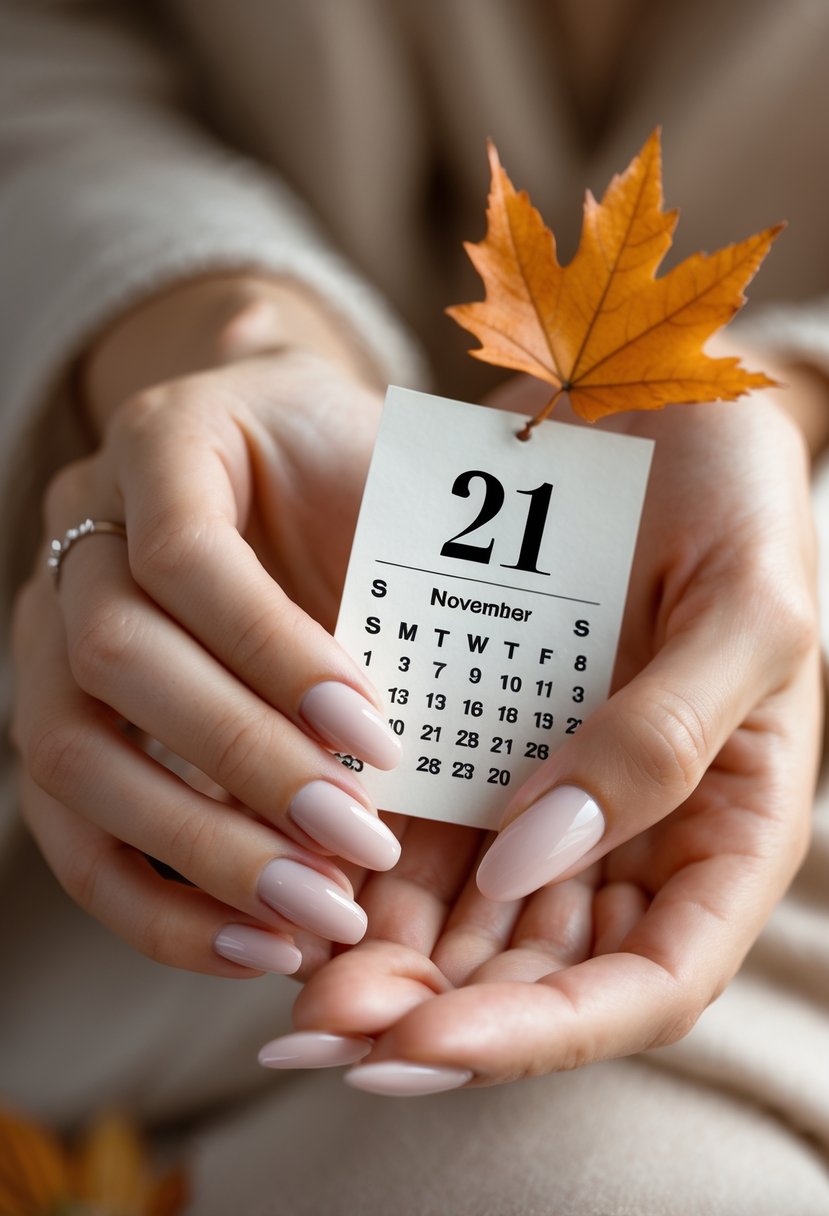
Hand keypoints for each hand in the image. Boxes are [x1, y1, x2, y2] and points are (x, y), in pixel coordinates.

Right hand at [11, 277, 401, 976]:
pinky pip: (70, 828)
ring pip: (72, 756)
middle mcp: (81, 531)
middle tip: (359, 851)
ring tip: (317, 916)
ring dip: (199, 852)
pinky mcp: (52, 717)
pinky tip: (253, 945)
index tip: (377, 737)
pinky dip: (154, 903)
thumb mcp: (394, 471)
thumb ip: (426, 549)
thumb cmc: (353, 469)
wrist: (282, 459)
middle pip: (116, 658)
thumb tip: (501, 695)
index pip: (186, 552)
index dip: (273, 651)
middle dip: (244, 767)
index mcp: (165, 440)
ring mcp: (46, 627)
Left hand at [268, 376, 822, 1092]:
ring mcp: (559, 800)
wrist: (661, 408)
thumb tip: (526, 861)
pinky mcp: (490, 752)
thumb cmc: (738, 497)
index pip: (648, 983)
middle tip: (318, 1026)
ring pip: (470, 924)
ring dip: (384, 962)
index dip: (540, 1034)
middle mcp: (641, 838)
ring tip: (289, 984)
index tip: (425, 1044)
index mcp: (729, 830)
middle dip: (431, 1014)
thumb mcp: (747, 610)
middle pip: (539, 973)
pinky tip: (295, 882)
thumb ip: (661, 744)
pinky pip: (426, 833)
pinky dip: (368, 872)